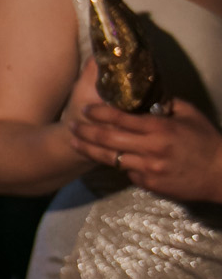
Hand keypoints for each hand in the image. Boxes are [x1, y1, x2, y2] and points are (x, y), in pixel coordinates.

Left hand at [71, 98, 221, 202]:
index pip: (121, 119)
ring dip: (90, 150)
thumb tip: (145, 95)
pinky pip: (127, 172)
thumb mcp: (189, 115)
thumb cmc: (206, 141)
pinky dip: (119, 164)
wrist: (220, 174)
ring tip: (75, 142)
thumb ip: (165, 104)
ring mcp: (148, 169)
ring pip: (110, 159)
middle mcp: (151, 149)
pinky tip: (107, 158)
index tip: (86, 109)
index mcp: (160, 129)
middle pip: (108, 140)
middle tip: (71, 125)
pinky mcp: (148, 184)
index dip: (99, 113)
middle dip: (86, 131)